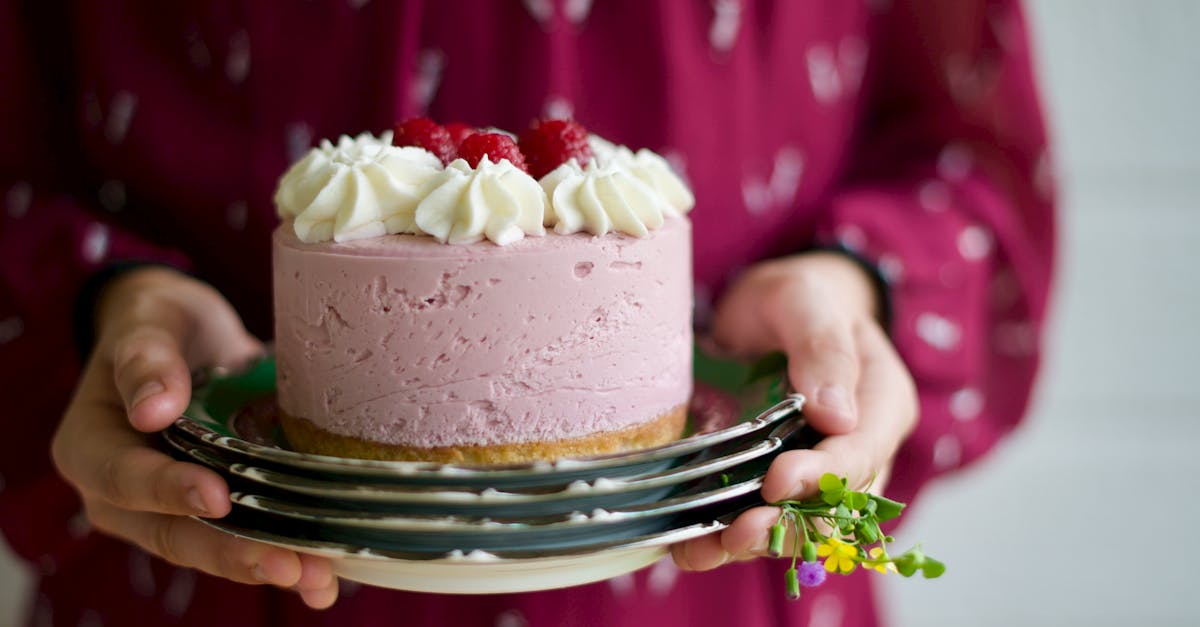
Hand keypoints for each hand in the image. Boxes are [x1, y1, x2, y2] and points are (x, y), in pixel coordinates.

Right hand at [50, 267, 338, 607]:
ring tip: (317, 579)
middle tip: (286, 565)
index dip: (168, 492)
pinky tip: (327, 575)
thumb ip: (145, 358)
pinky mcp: (219, 511)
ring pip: (213, 548)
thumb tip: (153, 407)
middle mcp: (125, 494)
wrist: (191, 332)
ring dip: (266, 564)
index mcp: (92, 449)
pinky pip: (246, 539)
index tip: (217, 497)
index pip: (124, 480)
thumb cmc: (160, 323)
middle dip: (231, 553)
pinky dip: (286, 555)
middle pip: (173, 534)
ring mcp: (173, 509)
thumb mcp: (148, 322)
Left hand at [672, 252, 917, 569]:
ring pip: (793, 524)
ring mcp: (815, 473)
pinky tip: (689, 548)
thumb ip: (822, 347)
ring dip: (750, 543)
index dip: (823, 476)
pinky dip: (724, 539)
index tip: (778, 479)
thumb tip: (836, 414)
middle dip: (785, 525)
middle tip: (738, 532)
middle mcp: (857, 451)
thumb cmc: (797, 298)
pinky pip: (757, 520)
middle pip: (831, 505)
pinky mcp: (774, 484)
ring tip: (704, 549)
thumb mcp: (805, 301)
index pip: (862, 452)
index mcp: (881, 404)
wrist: (769, 311)